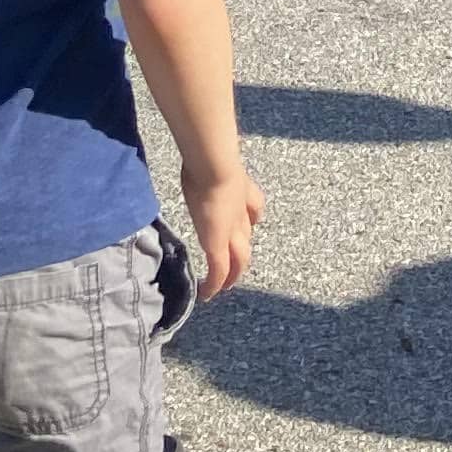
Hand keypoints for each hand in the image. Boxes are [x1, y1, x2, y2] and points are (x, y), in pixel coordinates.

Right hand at [180, 157, 263, 299]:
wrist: (215, 170)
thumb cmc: (208, 160)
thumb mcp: (210, 159)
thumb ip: (209, 162)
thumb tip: (200, 156)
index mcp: (242, 194)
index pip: (252, 210)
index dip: (249, 219)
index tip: (248, 224)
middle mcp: (241, 217)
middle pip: (246, 241)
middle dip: (241, 256)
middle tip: (235, 268)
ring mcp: (231, 233)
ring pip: (238, 260)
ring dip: (232, 274)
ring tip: (225, 286)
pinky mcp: (218, 246)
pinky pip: (218, 272)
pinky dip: (214, 285)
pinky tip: (207, 294)